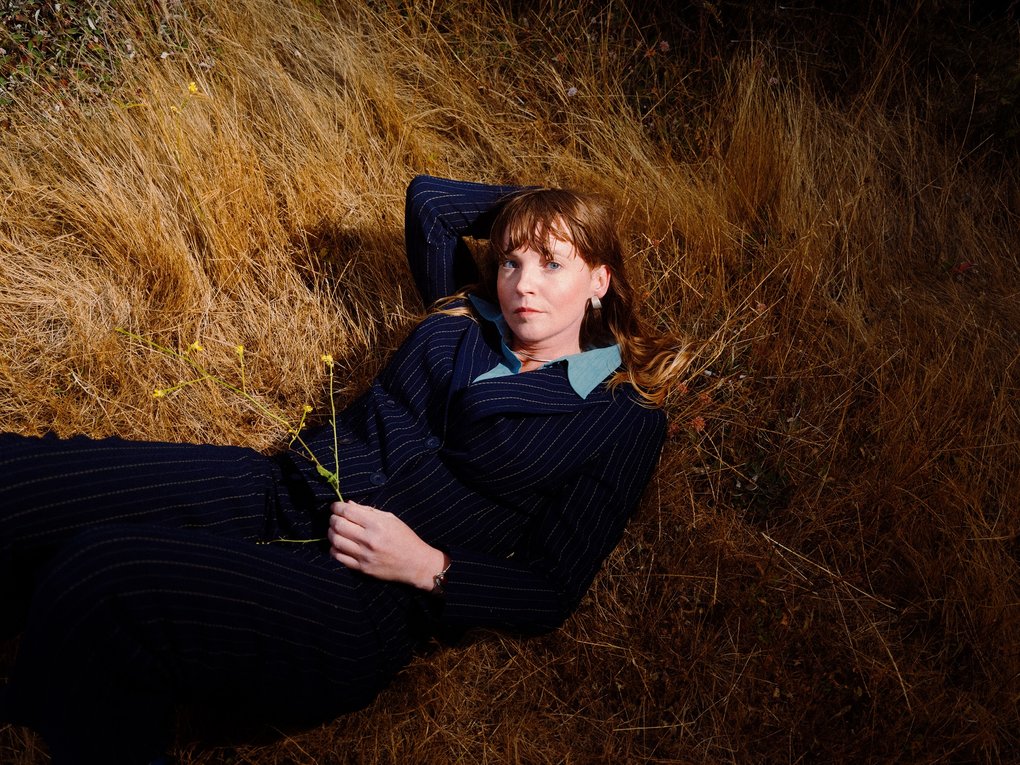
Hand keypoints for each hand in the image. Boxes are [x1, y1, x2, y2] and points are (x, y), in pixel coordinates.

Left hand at [327, 500, 447, 590]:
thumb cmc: (405, 538)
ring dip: (331, 533)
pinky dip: (334, 549)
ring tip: (335, 530)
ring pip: (336, 541)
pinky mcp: (362, 568)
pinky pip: (339, 557)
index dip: (337, 507)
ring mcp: (364, 555)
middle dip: (332, 519)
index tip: (335, 506)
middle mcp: (369, 540)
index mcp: (377, 525)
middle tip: (335, 518)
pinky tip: (339, 544)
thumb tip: (349, 504)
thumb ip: (369, 511)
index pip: (348, 512)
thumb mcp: (391, 519)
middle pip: (338, 525)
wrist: (415, 564)